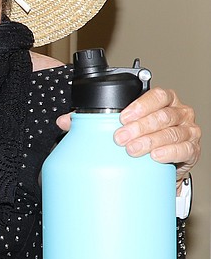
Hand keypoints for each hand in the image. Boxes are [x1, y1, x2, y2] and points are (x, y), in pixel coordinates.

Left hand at [57, 87, 200, 182]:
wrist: (165, 164)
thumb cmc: (143, 137)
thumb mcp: (123, 126)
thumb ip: (95, 121)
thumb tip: (65, 121)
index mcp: (163, 100)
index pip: (157, 95)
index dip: (140, 105)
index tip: (122, 117)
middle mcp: (179, 112)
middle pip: (163, 115)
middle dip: (140, 126)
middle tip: (120, 138)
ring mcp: (188, 130)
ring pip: (172, 132)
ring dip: (150, 141)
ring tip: (132, 150)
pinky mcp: (192, 149)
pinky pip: (185, 148)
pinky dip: (170, 152)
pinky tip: (156, 157)